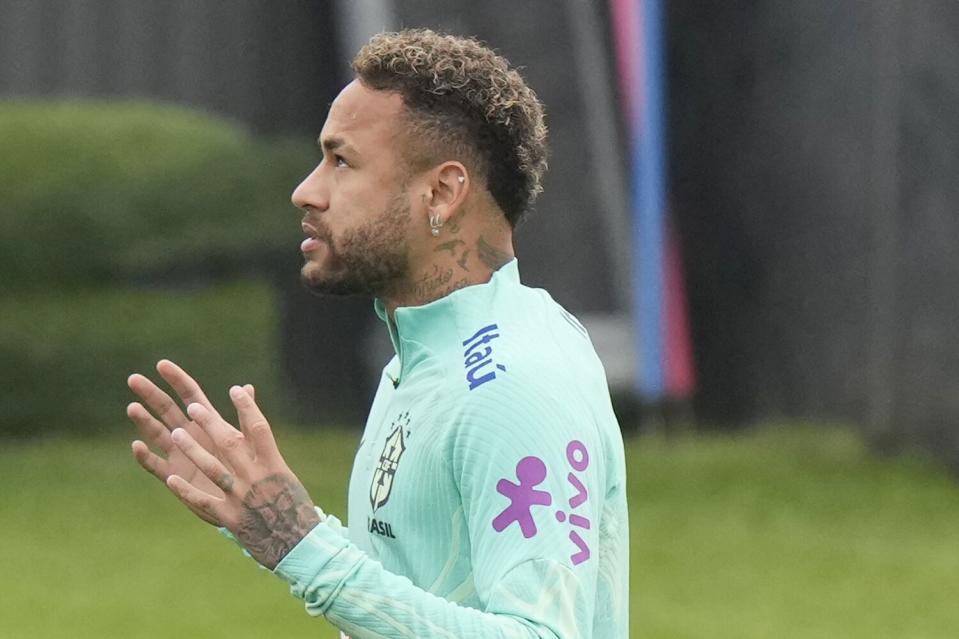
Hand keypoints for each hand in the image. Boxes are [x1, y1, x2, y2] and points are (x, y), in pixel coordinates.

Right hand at [127, 359, 239, 514]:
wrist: (241, 501)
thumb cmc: (245, 466)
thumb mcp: (245, 439)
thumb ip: (245, 414)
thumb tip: (247, 386)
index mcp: (207, 422)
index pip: (189, 395)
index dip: (176, 379)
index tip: (161, 364)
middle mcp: (189, 435)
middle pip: (167, 409)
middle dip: (151, 394)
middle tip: (133, 379)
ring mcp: (179, 455)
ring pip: (157, 433)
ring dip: (144, 421)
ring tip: (132, 407)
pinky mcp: (174, 477)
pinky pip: (156, 465)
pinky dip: (146, 456)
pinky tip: (137, 445)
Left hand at [127, 361, 320, 568]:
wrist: (299, 546)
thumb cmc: (293, 507)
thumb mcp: (284, 475)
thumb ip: (266, 452)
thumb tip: (257, 427)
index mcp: (274, 464)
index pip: (259, 429)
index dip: (247, 407)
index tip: (235, 390)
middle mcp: (257, 477)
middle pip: (231, 444)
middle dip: (210, 423)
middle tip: (193, 407)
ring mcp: (242, 498)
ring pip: (213, 469)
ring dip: (192, 450)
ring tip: (175, 434)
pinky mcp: (229, 517)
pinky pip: (203, 502)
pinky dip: (186, 490)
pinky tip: (170, 478)